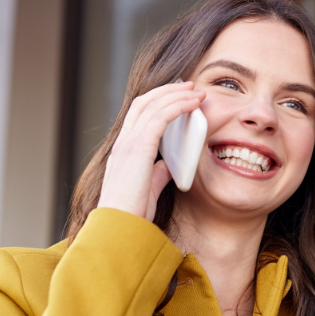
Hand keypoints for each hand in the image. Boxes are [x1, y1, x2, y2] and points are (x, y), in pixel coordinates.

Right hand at [96, 82, 204, 221]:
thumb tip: (168, 165)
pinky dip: (177, 106)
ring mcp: (128, 144)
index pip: (137, 114)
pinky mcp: (138, 148)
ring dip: (176, 94)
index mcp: (123, 151)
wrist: (119, 228)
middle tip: (189, 87)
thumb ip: (157, 173)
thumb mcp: (147, 188)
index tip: (177, 97)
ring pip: (152, 105)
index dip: (157, 101)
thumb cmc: (132, 214)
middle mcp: (123, 143)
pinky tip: (193, 104)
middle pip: (143, 102)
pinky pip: (160, 117)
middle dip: (167, 91)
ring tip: (196, 91)